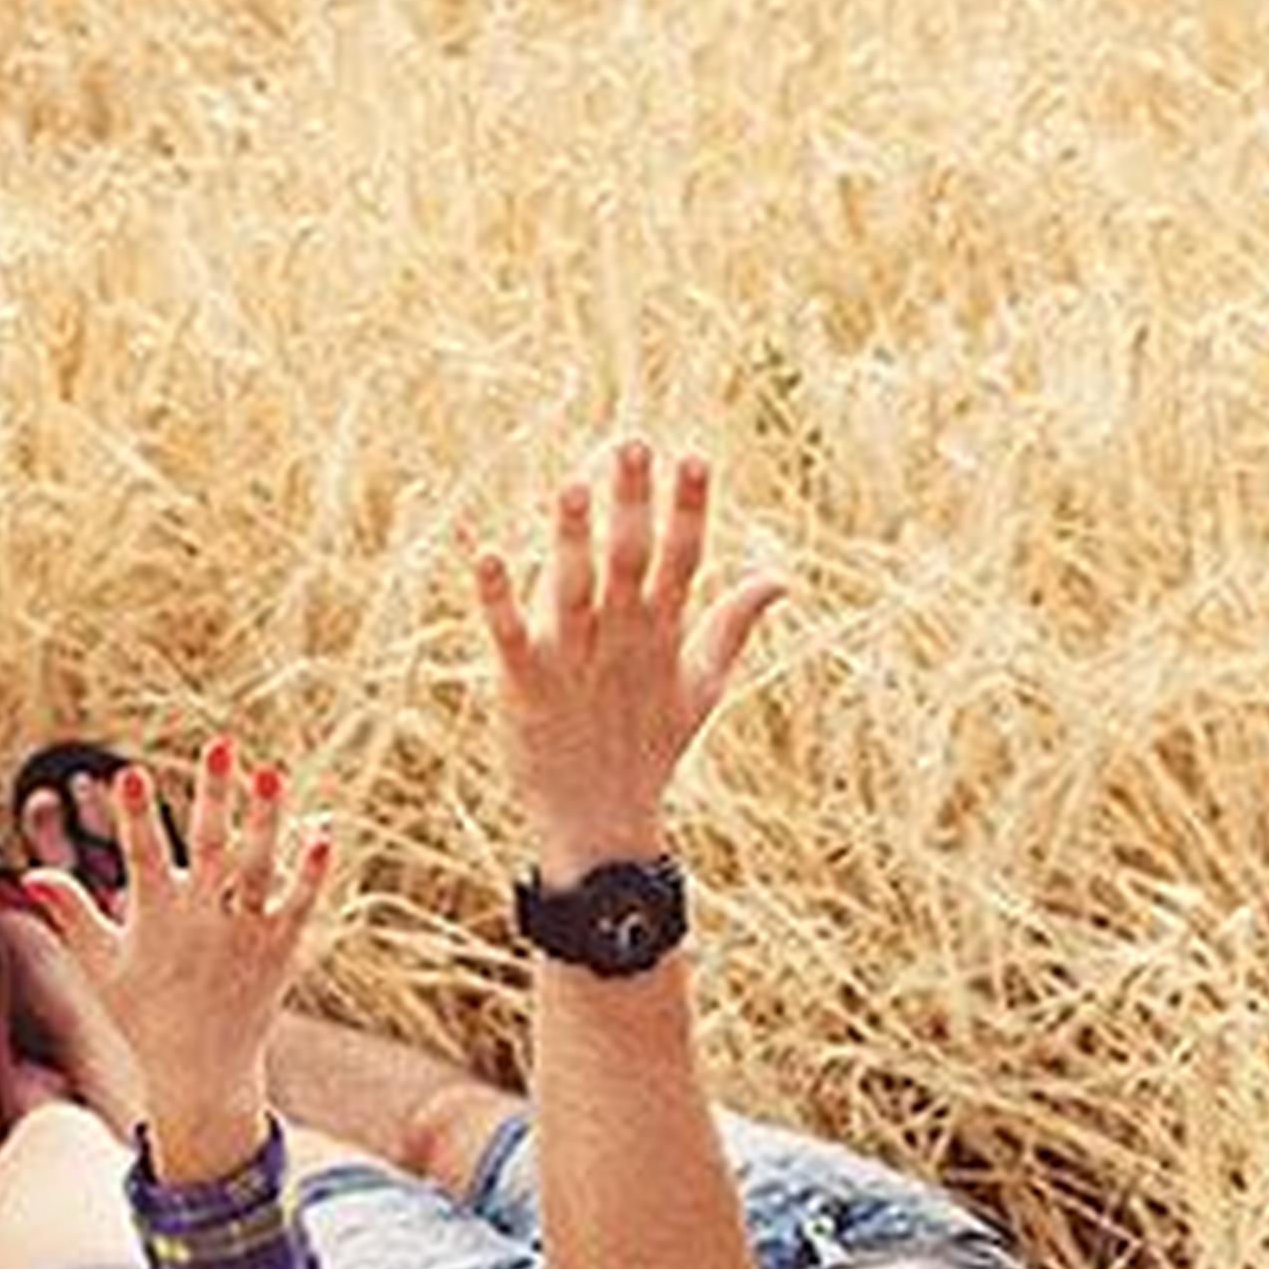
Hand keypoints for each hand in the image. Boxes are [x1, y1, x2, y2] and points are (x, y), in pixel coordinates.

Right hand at [26, 741, 333, 1186]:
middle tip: (220, 744)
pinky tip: (323, 834)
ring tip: (271, 772)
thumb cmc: (143, 1013)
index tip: (129, 772)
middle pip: (210, 848)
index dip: (134, 817)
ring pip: (258, 868)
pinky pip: (298, 906)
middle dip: (214, 796)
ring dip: (266, 821)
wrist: (201, 1073)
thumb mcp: (101, 966)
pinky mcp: (278, 949)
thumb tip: (33, 872)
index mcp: (155, 920)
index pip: (142, 857)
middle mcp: (203, 922)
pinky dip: (310, 874)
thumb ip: (73, 913)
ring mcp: (244, 934)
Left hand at [476, 439, 786, 887]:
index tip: (694, 456)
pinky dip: (499, 600)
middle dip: (632, 504)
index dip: (689, 510)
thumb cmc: (650, 746)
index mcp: (662, 633)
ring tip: (572, 486)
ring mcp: (574, 662)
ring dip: (572, 540)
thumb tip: (782, 578)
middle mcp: (620, 640)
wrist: (600, 825)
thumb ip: (735, 625)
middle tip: (631, 443)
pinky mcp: (526, 685)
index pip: (684, 560)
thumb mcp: (702, 686)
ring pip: (575, 590)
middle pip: (630, 561)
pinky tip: (486, 556)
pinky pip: (512, 636)